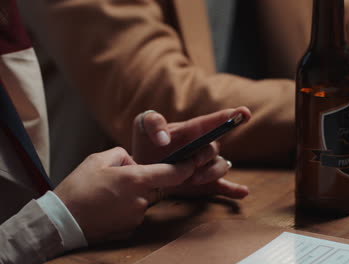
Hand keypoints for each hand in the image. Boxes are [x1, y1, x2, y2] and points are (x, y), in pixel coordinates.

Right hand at [54, 147, 200, 242]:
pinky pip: (135, 213)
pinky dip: (127, 208)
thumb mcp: (98, 160)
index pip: (171, 173)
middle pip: (156, 186)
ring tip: (108, 194)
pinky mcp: (130, 229)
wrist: (61, 221)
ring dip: (134, 194)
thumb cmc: (78, 188)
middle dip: (146, 180)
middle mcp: (141, 200)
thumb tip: (133, 161)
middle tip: (122, 178)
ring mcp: (136, 217)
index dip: (186, 168)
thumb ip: (122, 155)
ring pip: (144, 200)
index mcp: (136, 180)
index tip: (193, 163)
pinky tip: (108, 207)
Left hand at [132, 107, 250, 198]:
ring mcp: (205, 165)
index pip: (214, 121)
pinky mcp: (204, 183)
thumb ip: (153, 123)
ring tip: (193, 180)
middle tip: (191, 163)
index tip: (244, 113)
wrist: (141, 168)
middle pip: (214, 148)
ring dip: (211, 173)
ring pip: (220, 166)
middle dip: (205, 155)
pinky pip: (223, 185)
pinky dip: (233, 189)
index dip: (231, 116)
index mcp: (192, 130)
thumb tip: (165, 140)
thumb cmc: (145, 142)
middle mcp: (203, 147)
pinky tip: (242, 192)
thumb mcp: (143, 126)